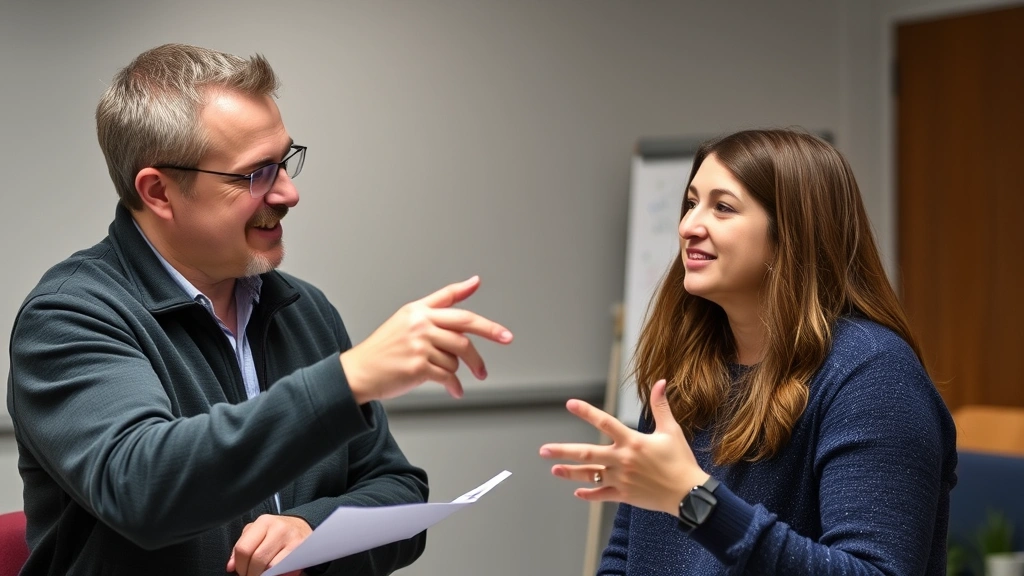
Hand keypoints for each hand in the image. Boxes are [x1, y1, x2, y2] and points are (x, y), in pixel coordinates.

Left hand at [226, 514, 310, 575]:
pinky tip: (273, 573)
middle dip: (251, 573)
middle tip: (251, 575)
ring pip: (270, 566)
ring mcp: (291, 538)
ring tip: (262, 574)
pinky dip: (275, 574)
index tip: (242, 571)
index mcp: (263, 522)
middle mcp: (278, 528)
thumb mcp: (256, 533)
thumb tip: (231, 566)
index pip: (243, 548)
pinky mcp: (301, 549)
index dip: (240, 565)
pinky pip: (283, 568)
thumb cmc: (275, 532)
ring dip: (263, 575)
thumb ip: (242, 547)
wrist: (302, 527)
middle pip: (257, 559)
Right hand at [341, 276, 513, 402]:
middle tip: (499, 349)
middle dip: (487, 341)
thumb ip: (442, 302)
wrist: (358, 372)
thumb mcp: (409, 317)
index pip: (457, 308)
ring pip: (455, 358)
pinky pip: (447, 376)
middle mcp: (419, 325)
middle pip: (464, 332)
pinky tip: (454, 390)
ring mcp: (418, 345)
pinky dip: (454, 386)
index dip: (484, 320)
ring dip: (458, 370)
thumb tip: (474, 283)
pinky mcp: (417, 367)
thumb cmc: (385, 347)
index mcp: (418, 311)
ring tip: (454, 376)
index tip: (504, 332)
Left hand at [539, 379, 708, 515]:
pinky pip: (601, 495)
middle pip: (586, 454)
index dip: (586, 412)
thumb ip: (661, 406)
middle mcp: (622, 460)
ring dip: (570, 472)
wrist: (689, 494)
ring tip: (554, 469)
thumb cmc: (681, 461)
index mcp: (632, 442)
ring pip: (590, 475)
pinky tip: (577, 492)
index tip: (570, 403)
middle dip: (563, 451)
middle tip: (544, 450)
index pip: (605, 422)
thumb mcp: (671, 431)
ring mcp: (621, 479)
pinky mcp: (624, 495)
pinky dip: (588, 494)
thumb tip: (661, 382)